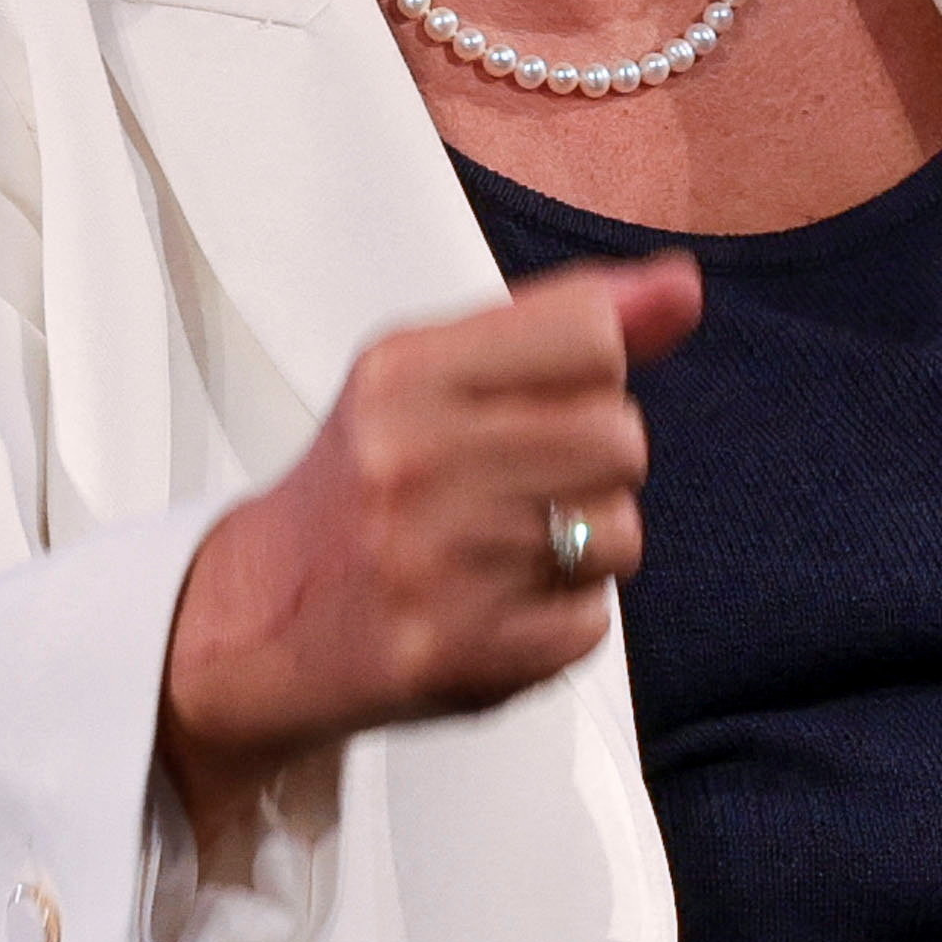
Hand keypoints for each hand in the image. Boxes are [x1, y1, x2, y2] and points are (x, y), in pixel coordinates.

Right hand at [156, 251, 704, 870]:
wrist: (257, 619)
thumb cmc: (364, 486)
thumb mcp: (434, 375)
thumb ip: (563, 324)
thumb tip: (683, 286)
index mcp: (404, 372)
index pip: (591, 335)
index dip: (593, 374)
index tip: (538, 405)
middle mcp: (412, 460)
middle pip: (621, 439)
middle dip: (593, 467)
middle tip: (518, 489)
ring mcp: (433, 564)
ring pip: (618, 534)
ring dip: (583, 548)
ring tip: (504, 551)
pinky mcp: (457, 655)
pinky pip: (592, 622)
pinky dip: (560, 618)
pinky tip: (497, 606)